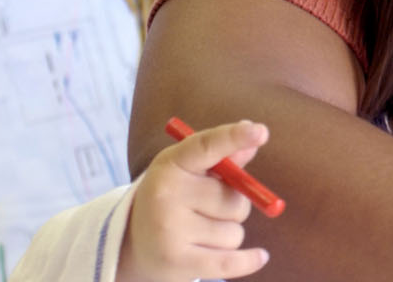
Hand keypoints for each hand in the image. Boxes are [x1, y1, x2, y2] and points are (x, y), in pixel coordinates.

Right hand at [120, 120, 272, 281]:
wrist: (133, 245)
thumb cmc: (173, 200)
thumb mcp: (189, 172)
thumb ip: (224, 157)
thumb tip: (255, 135)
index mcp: (171, 165)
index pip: (206, 146)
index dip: (234, 138)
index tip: (260, 131)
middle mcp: (166, 194)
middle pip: (235, 199)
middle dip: (232, 207)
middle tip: (205, 210)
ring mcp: (169, 229)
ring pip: (235, 232)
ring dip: (227, 234)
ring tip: (198, 233)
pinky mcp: (177, 261)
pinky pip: (231, 261)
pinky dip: (249, 261)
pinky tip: (260, 257)